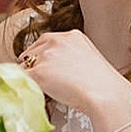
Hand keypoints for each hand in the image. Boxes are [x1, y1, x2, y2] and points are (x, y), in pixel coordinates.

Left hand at [16, 29, 130, 129]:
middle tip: (38, 76)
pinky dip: (24, 84)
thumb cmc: (103, 85)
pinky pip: (24, 77)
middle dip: (34, 63)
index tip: (42, 63)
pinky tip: (30, 91)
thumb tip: (61, 69)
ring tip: (40, 87)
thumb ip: (73, 57)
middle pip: (34, 51)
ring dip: (30, 75)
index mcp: (72, 36)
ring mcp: (46, 56)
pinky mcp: (39, 72)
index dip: (43, 54)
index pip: (48, 40)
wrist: (106, 95)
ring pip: (27, 64)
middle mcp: (57, 42)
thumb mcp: (90, 59)